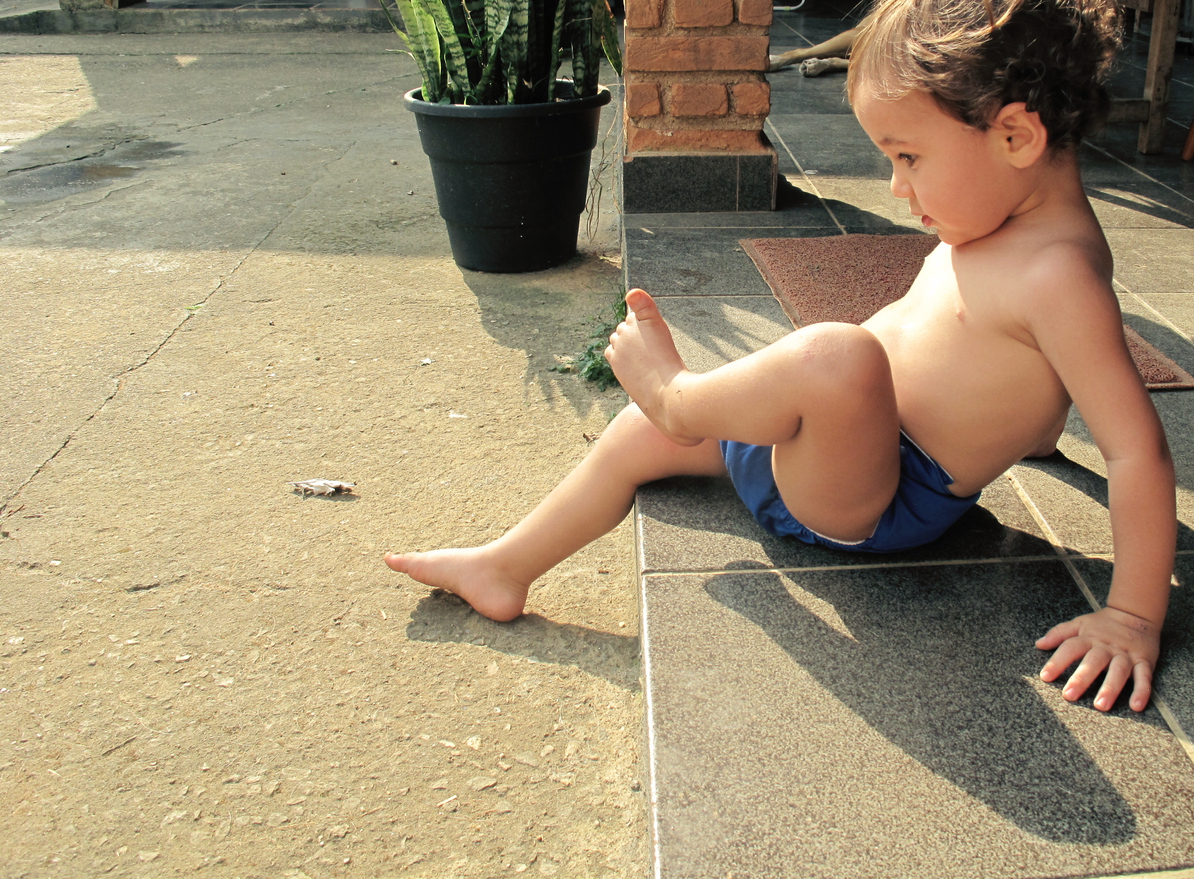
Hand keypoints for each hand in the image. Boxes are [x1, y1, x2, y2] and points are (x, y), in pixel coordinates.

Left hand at [1036, 606, 1159, 711]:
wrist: (1136, 614)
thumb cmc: (1103, 624)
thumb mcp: (1080, 623)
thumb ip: (1059, 633)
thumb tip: (1039, 644)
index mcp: (1089, 638)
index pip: (1070, 648)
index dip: (1057, 661)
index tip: (1045, 676)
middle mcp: (1106, 647)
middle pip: (1093, 662)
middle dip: (1081, 679)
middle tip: (1069, 695)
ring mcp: (1126, 655)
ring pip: (1118, 671)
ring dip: (1110, 688)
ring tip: (1100, 705)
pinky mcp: (1144, 661)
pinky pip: (1145, 677)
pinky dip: (1142, 691)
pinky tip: (1136, 706)